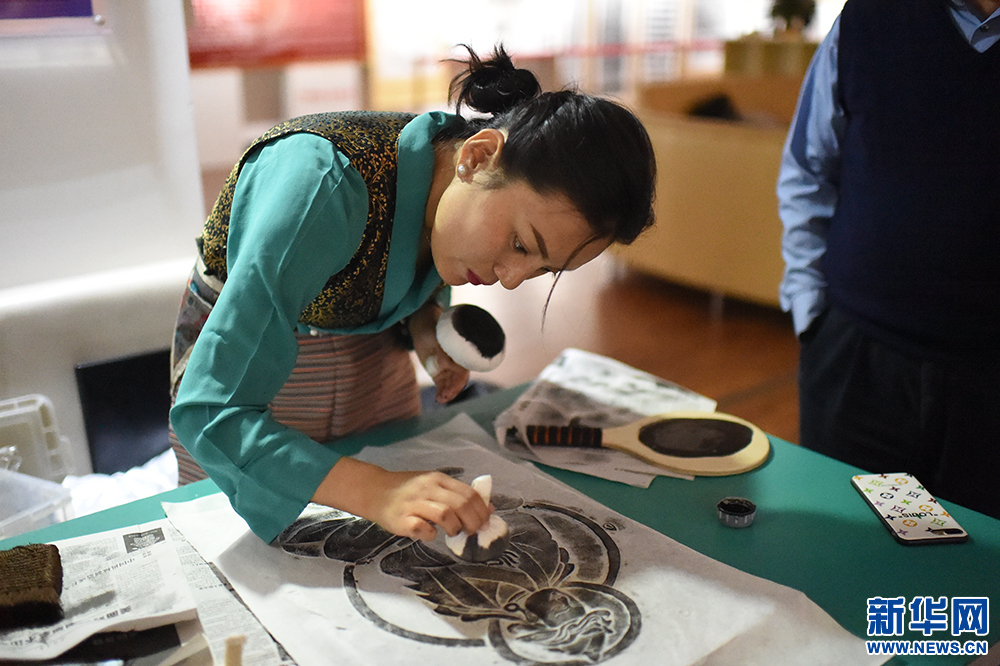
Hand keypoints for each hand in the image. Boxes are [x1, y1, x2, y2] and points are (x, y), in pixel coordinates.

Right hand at [373, 470, 490, 540]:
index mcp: (438, 479)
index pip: (469, 493)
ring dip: (454, 527)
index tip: (485, 523)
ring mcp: (414, 503)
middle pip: (461, 504)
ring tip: (452, 532)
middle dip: (473, 522)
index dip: (482, 510)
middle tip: (472, 532)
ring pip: (445, 514)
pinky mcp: (401, 519)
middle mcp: (427, 489)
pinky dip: (430, 535)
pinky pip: (422, 528)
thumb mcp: (434, 485)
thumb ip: (459, 495)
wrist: (374, 490)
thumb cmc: (408, 490)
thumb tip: (489, 509)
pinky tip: (430, 534)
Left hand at [408, 302, 469, 403]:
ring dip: (447, 393)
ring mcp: (448, 369)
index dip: (461, 379)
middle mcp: (457, 363)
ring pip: (451, 384)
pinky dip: (441, 393)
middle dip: (453, 389)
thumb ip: (442, 351)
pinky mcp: (439, 374)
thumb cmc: (433, 329)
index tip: (455, 385)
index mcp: (461, 353)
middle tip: (445, 396)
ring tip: (440, 399)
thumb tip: (445, 364)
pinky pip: (442, 386)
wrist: (423, 327)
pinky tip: (438, 399)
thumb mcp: (435, 338)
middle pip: (459, 379)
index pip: (464, 368)